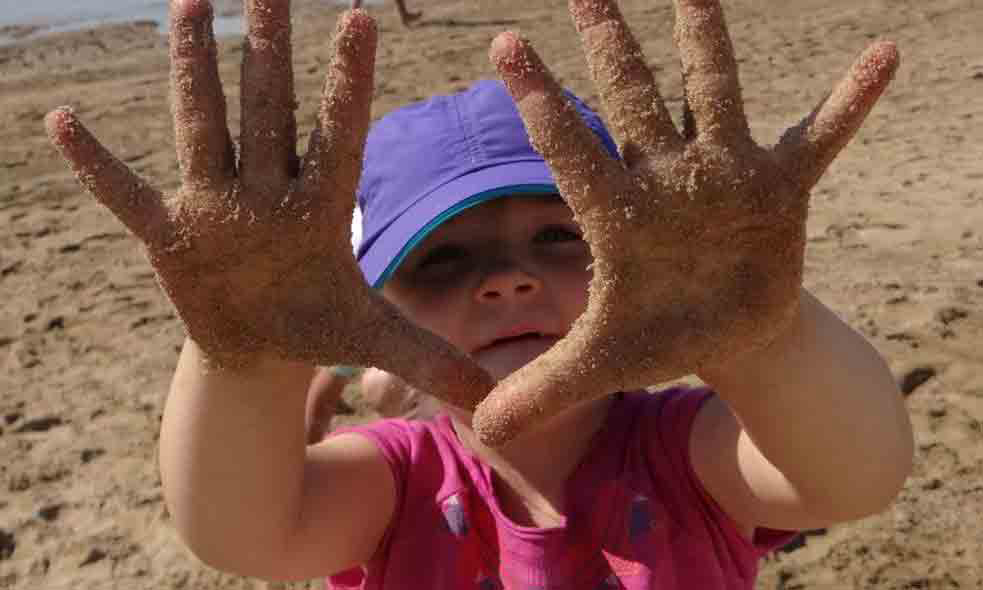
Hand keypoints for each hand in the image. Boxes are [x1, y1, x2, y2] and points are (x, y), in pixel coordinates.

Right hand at [45, 1, 491, 407]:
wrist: (259, 348)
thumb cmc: (316, 324)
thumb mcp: (370, 338)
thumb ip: (427, 357)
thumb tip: (488, 397)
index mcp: (320, 207)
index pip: (337, 133)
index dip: (347, 81)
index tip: (360, 16)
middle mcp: (267, 192)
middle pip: (268, 109)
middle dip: (268, 48)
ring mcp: (215, 207)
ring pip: (205, 127)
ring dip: (194, 71)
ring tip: (188, 4)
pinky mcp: (170, 236)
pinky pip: (129, 195)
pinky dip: (98, 166)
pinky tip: (64, 122)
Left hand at [473, 0, 897, 444]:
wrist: (725, 331)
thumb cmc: (658, 332)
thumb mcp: (602, 363)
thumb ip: (543, 389)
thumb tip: (481, 435)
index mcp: (619, 214)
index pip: (569, 148)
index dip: (538, 101)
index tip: (504, 43)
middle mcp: (667, 178)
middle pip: (634, 100)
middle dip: (612, 44)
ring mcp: (725, 175)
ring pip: (714, 93)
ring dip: (707, 41)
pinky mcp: (782, 189)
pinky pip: (821, 137)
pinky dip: (849, 103)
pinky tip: (883, 54)